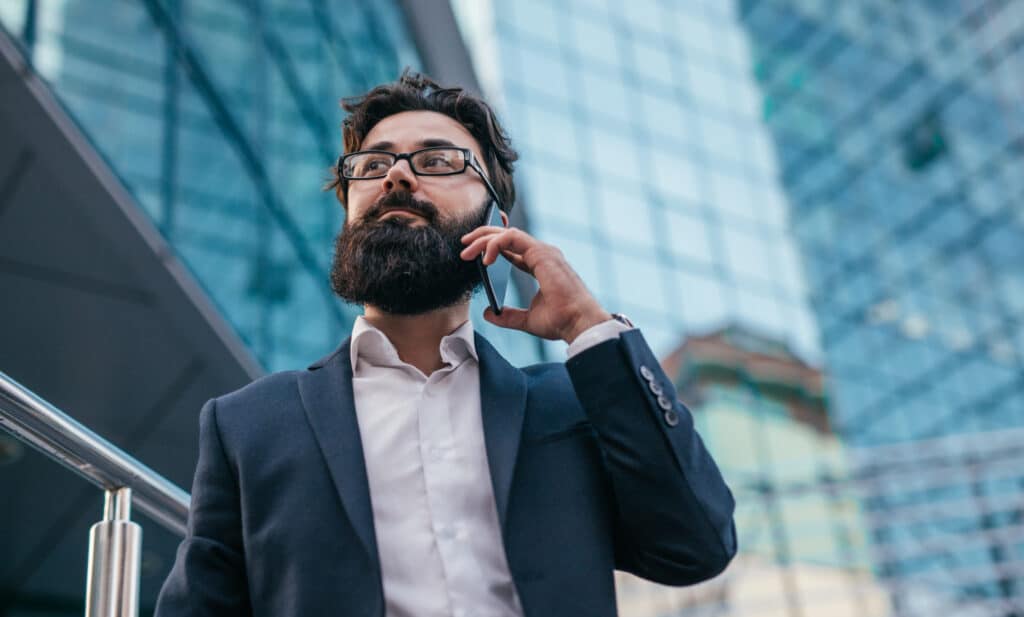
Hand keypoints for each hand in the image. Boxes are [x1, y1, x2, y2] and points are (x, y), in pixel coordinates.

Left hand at [460, 226, 611, 342]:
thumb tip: (488, 313)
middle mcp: (542, 254)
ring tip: (468, 252)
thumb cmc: (561, 321)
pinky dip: (495, 244)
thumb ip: (508, 315)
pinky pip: (511, 237)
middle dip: (483, 237)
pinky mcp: (541, 252)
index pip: (514, 246)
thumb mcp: (527, 320)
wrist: (577, 324)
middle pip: (508, 236)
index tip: (475, 253)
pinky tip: (485, 259)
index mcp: (541, 265)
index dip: (494, 244)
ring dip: (484, 239)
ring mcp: (543, 251)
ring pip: (507, 233)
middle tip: (464, 245)